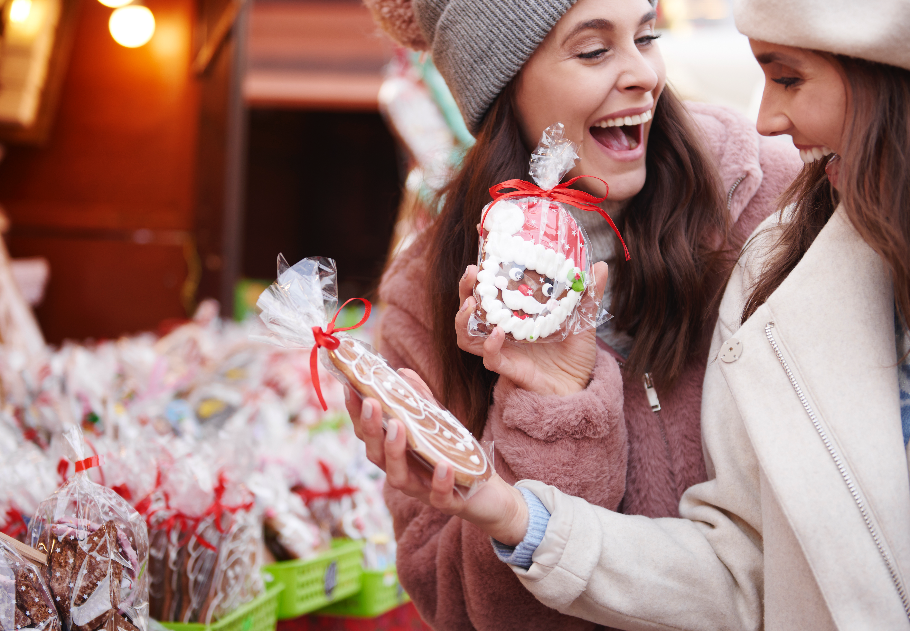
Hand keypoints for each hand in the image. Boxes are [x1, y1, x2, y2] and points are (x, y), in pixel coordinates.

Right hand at [348, 389, 529, 545]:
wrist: (489, 495)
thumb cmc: (456, 458)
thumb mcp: (439, 425)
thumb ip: (421, 401)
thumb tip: (402, 372)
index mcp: (397, 455)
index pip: (369, 435)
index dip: (357, 414)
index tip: (350, 388)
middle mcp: (404, 473)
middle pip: (376, 455)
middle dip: (371, 429)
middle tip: (370, 402)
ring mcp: (423, 490)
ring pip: (398, 477)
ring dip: (395, 451)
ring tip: (397, 426)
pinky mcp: (448, 502)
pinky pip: (439, 496)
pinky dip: (439, 481)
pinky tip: (443, 464)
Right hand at [455, 261, 608, 395]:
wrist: (580, 386)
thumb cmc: (576, 354)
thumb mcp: (584, 319)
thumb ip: (588, 295)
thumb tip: (602, 265)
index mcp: (515, 314)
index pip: (489, 290)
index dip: (481, 274)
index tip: (483, 253)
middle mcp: (503, 330)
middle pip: (471, 308)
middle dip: (466, 289)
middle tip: (473, 271)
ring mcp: (502, 349)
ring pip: (467, 335)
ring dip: (463, 319)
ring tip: (472, 303)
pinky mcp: (508, 368)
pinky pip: (490, 357)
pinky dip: (490, 345)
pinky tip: (498, 333)